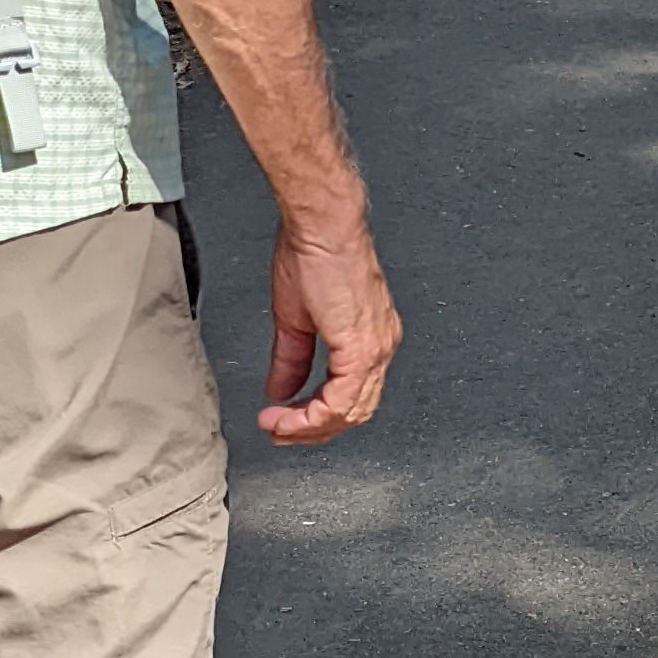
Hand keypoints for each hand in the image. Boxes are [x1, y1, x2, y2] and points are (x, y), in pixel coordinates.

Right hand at [261, 213, 399, 445]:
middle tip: (278, 432)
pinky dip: (312, 415)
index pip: (350, 398)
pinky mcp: (361, 347)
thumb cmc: (316, 253)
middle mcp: (380, 346)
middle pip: (353, 412)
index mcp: (369, 339)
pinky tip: (288, 415)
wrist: (322, 226)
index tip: (283, 421)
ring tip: (277, 426)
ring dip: (308, 427)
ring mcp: (375, 348)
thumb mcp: (295, 318)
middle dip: (311, 430)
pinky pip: (342, 400)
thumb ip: (290, 360)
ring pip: (350, 412)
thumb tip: (280, 389)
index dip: (314, 417)